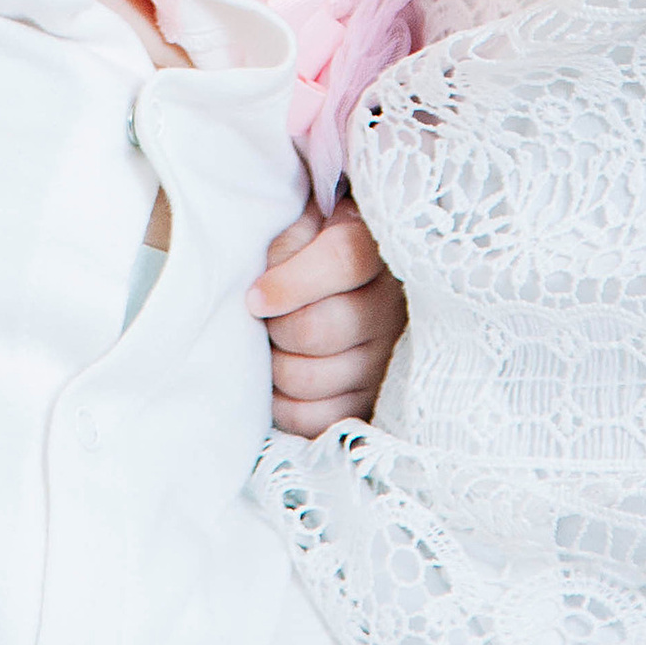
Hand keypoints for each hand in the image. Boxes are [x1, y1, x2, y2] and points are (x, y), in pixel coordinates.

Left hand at [248, 192, 405, 433]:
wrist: (333, 289)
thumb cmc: (308, 250)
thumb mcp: (301, 226)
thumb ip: (289, 240)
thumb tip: (262, 290)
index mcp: (376, 250)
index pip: (344, 258)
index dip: (290, 282)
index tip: (255, 297)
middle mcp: (390, 307)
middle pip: (319, 328)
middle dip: (276, 327)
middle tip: (264, 321)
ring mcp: (383, 361)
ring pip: (310, 377)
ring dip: (275, 366)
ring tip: (273, 347)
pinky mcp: (367, 403)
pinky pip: (313, 418)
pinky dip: (284, 405)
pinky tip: (280, 383)